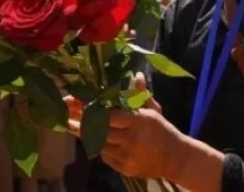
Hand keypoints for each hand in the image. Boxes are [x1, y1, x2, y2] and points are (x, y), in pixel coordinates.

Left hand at [65, 97, 180, 179]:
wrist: (176, 159)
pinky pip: (106, 157)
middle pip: (100, 131)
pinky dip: (101, 149)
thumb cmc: (162, 130)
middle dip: (81, 125)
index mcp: (139, 121)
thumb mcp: (153, 110)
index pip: (110, 115)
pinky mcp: (125, 169)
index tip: (80, 105)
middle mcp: (132, 139)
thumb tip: (136, 75)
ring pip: (100, 145)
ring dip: (90, 137)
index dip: (93, 111)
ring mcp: (128, 156)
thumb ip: (141, 94)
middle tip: (67, 118)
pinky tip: (99, 141)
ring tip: (76, 127)